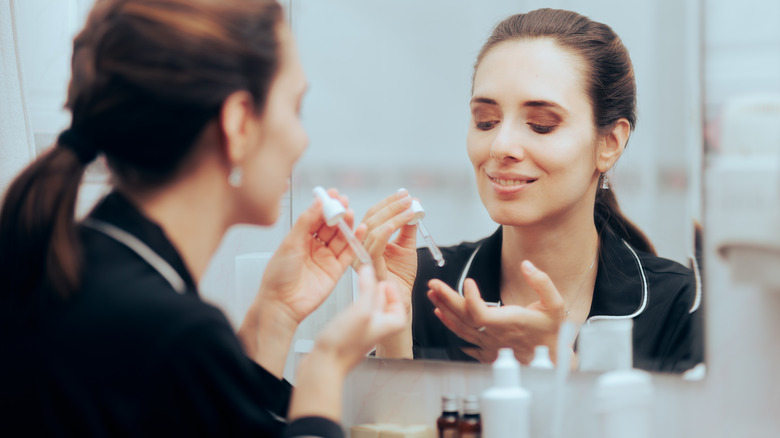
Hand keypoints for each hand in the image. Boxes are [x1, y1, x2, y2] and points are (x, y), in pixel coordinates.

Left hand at [238, 189, 363, 375]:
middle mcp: (314, 247)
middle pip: (331, 226)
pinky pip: (349, 254)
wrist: (281, 303)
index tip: (333, 194)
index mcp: (300, 238)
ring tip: (351, 214)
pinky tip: (360, 230)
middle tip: (344, 203)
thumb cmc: (278, 275)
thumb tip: (318, 202)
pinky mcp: (336, 270)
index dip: (325, 206)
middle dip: (338, 214)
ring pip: (341, 238)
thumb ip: (306, 221)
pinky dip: (356, 242)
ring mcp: (326, 258)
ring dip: (347, 225)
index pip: (316, 217)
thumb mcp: (290, 243)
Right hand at [289, 265, 405, 421]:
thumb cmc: (344, 346)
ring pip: (371, 306)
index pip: (400, 305)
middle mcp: (378, 327)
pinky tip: (350, 297)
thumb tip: (369, 270)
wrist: (324, 364)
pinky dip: (357, 300)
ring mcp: (364, 329)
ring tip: (362, 282)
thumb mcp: (362, 310)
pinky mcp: (350, 330)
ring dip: (367, 293)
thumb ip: (368, 289)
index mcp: (389, 325)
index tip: (383, 281)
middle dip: (379, 289)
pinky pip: (359, 311)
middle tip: (372, 277)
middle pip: (385, 304)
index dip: (393, 291)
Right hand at [359, 189, 417, 304]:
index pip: (373, 215)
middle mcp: (359, 246)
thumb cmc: (400, 276)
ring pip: (373, 227)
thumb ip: (407, 227)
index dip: (388, 203)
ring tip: (409, 207)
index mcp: (365, 239)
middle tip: (408, 198)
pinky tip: (400, 221)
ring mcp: (360, 255)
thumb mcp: (406, 246)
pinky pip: (376, 243)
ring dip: (393, 214)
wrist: (401, 298)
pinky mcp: (367, 265)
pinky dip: (388, 228)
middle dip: (391, 205)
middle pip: (371, 218)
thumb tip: (413, 206)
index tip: (405, 194)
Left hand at [427, 260, 564, 363]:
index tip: (467, 282)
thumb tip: (527, 265)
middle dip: (446, 299)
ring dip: (444, 310)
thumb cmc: (551, 330)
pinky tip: (441, 314)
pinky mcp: (486, 348)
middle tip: (434, 284)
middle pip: (464, 318)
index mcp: (509, 322)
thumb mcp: (555, 304)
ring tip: (433, 294)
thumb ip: (542, 283)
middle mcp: (495, 334)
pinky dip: (450, 325)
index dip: (470, 299)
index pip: (481, 314)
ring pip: (461, 328)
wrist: (552, 357)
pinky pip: (464, 338)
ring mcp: (489, 343)